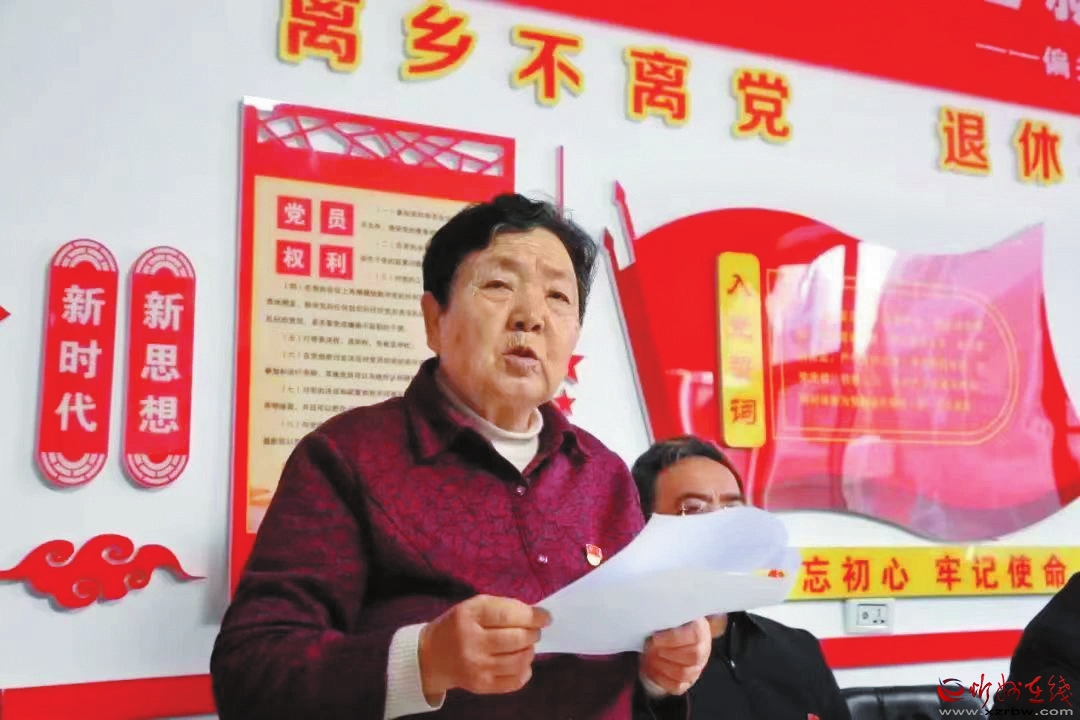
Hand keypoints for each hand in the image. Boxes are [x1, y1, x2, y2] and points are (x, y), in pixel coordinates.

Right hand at [418, 594, 550, 699]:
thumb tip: (538, 616)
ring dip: (530, 651)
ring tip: (526, 645)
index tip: (545, 617)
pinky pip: (515, 681)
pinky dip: (525, 670)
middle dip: (533, 633)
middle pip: (516, 639)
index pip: (507, 615)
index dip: (532, 616)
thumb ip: (504, 607)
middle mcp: (470, 642)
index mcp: (469, 616)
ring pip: (519, 660)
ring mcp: (476, 666)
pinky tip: (520, 662)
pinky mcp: (481, 685)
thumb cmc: (460, 625)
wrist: (432, 656)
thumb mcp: (474, 607)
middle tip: (534, 631)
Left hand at [640, 617, 711, 695]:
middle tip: (650, 645)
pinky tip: (651, 666)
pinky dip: (660, 677)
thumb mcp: (666, 616)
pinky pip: (676, 686)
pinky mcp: (687, 682)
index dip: (674, 637)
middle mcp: (703, 648)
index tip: (656, 637)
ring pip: (684, 672)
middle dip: (667, 651)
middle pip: (693, 655)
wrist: (659, 640)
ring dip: (661, 664)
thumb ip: (666, 616)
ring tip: (649, 654)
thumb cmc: (664, 626)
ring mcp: (697, 667)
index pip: (696, 634)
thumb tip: (656, 616)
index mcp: (701, 627)